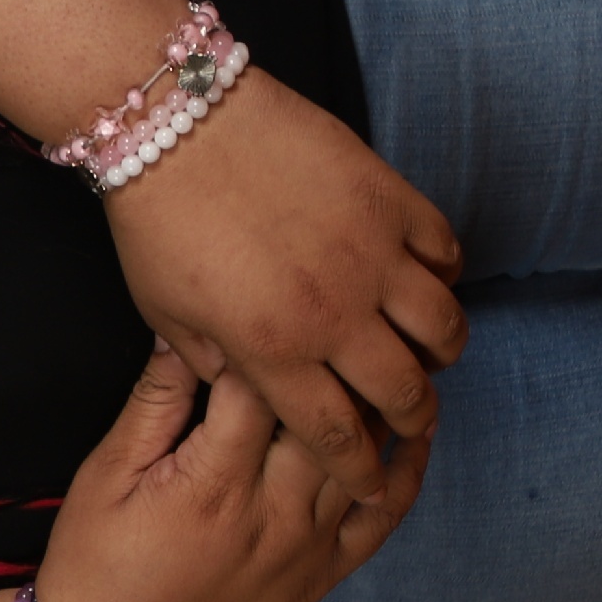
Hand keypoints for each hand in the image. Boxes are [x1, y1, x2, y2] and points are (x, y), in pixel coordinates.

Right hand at [30, 341, 427, 601]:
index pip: (262, 386)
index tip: (262, 306)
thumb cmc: (95, 560)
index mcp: (212, 483)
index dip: (263, 338)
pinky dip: (408, 473)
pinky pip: (384, 520)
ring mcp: (307, 549)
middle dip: (328, 361)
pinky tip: (415, 430)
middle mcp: (273, 515)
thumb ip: (155, 402)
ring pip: (363, 459)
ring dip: (373, 405)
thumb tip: (185, 332)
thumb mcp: (105, 472)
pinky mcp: (322, 576)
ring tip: (378, 352)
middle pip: (324, 416)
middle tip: (332, 314)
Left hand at [98, 63, 466, 503]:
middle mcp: (333, 311)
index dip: (360, 469)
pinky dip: (446, 274)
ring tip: (428, 355)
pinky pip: (445, 250)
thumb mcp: (164, 312)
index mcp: (272, 350)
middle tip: (410, 420)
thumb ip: (210, 364)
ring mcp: (370, 252)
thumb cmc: (155, 218)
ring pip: (443, 327)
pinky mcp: (389, 197)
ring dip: (441, 352)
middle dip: (412, 419)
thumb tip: (244, 391)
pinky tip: (427, 280)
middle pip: (404, 391)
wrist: (172, 119)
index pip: (335, 434)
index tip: (370, 482)